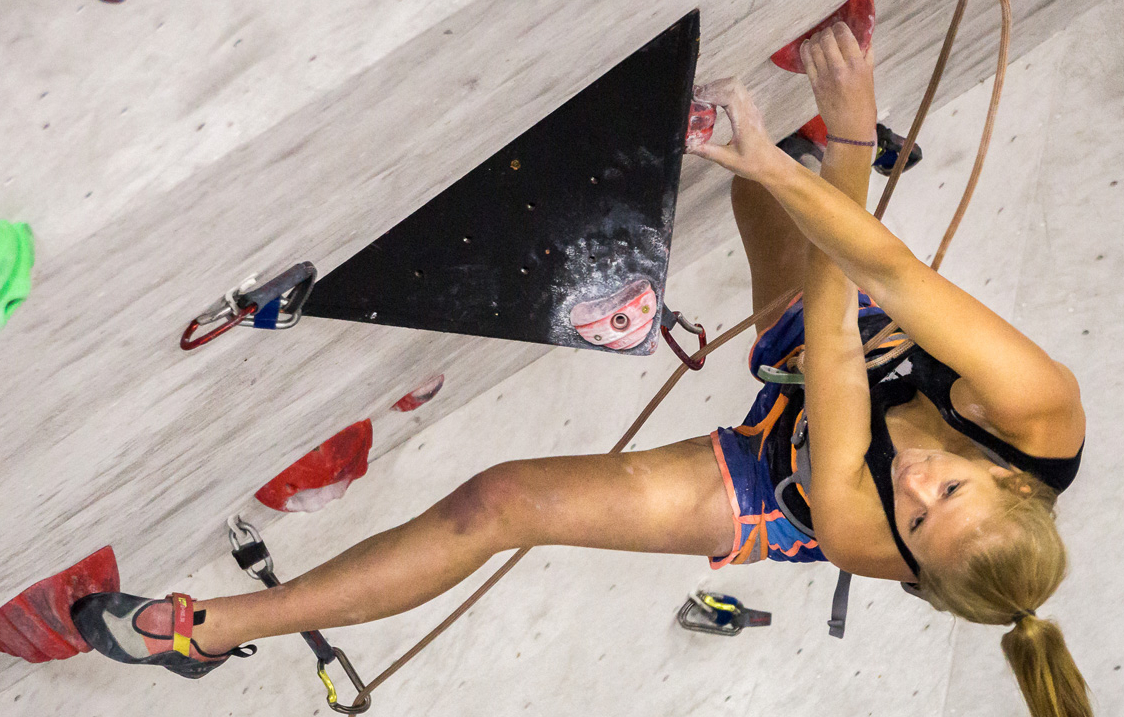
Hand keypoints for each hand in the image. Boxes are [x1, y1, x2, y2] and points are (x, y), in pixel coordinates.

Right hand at [686, 77, 779, 180]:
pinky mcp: (750, 108)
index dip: (712, 93)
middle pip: (733, 84)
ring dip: (718, 86)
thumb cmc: (753, 163)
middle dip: (713, 87)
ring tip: (704, 98)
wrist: (770, 164)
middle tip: (698, 97)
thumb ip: (706, 151)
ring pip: (736, 84)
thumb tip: (687, 145)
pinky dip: (724, 90)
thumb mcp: (727, 160)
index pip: (730, 97)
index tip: (698, 98)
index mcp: (745, 123)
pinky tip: (714, 102)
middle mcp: (750, 112)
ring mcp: (752, 108)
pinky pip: (738, 91)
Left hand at [799, 22, 876, 141]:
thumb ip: (866, 57)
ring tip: (818, 37)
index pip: (845, 36)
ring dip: (816, 39)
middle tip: (828, 32)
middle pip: (827, 39)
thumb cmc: (864, 106)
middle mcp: (840, 69)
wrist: (849, 129)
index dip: (840, 27)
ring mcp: (825, 77)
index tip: (839, 27)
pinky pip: (807, 62)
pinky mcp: (815, 85)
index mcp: (857, 66)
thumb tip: (864, 41)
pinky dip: (805, 50)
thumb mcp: (870, 79)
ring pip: (815, 48)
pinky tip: (807, 46)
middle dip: (827, 31)